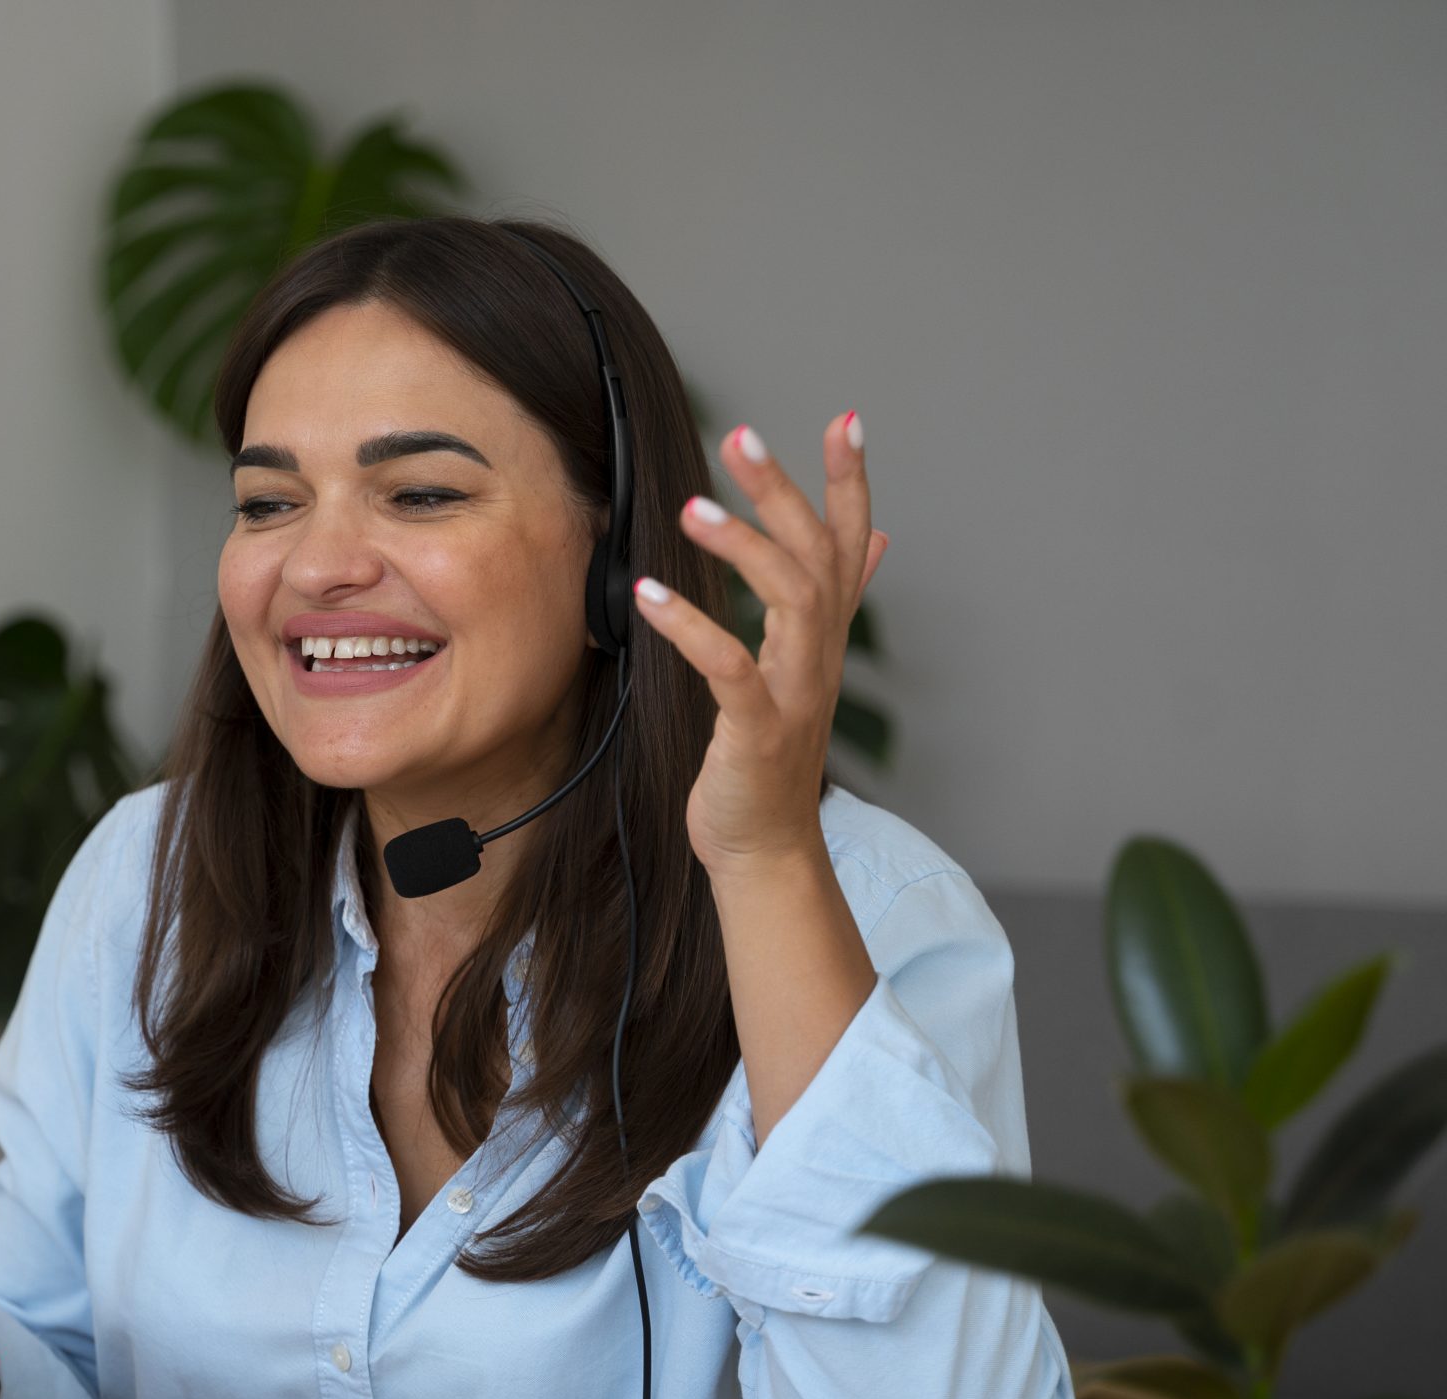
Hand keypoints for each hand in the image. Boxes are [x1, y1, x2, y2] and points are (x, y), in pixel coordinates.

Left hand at [630, 413, 890, 874]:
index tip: (847, 419)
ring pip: (790, 599)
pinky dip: (692, 626)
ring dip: (743, 547)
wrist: (766, 849)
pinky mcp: (758, 729)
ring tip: (690, 506)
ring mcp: (794, 692)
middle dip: (785, 491)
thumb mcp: (802, 669)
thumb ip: (837, 600)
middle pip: (817, 555)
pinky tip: (650, 594)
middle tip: (743, 435)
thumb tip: (879, 538)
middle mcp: (818, 655)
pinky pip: (730, 669)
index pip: (849, 542)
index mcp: (824, 637)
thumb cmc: (772, 760)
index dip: (852, 482)